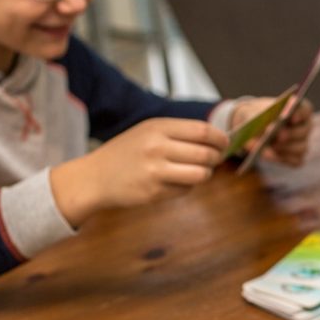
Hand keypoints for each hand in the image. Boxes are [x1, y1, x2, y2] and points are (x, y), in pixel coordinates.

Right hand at [51, 117, 226, 226]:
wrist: (95, 177)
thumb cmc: (126, 153)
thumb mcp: (148, 132)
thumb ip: (178, 133)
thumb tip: (216, 139)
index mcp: (157, 127)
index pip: (202, 130)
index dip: (220, 138)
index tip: (225, 143)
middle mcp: (157, 147)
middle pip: (206, 153)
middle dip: (216, 158)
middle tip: (214, 160)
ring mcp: (155, 171)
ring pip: (200, 174)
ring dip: (205, 174)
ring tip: (196, 172)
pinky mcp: (154, 192)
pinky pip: (186, 190)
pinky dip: (187, 187)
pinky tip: (174, 182)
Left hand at [232, 97, 313, 166]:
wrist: (254, 128)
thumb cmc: (257, 116)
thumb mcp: (253, 113)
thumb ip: (260, 119)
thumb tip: (267, 131)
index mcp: (299, 109)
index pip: (305, 110)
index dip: (300, 113)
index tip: (291, 117)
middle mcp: (305, 126)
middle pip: (304, 130)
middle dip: (291, 134)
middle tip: (278, 135)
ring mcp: (302, 142)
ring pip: (300, 148)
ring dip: (286, 148)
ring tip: (271, 147)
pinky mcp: (297, 157)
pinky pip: (295, 161)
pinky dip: (283, 159)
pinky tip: (270, 155)